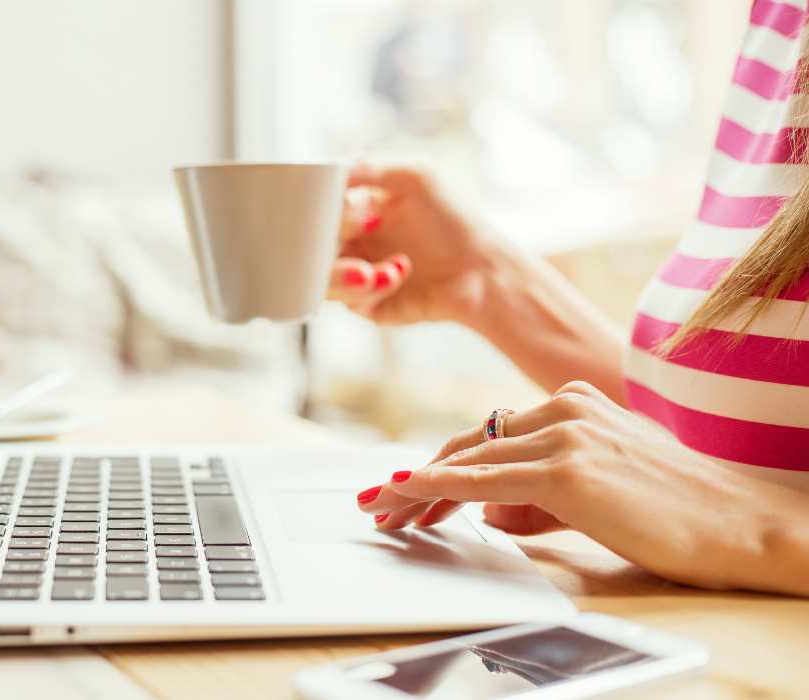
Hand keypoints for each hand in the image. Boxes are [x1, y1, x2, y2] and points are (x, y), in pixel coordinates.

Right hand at [328, 163, 494, 326]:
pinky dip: (371, 286)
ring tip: (368, 272)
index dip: (319, 209)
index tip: (348, 209)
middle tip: (365, 229)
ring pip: (319, 277)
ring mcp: (355, 272)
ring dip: (341, 274)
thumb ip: (367, 167)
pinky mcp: (366, 303)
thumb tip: (324, 172)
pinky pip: (348, 299)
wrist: (482, 271)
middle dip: (326, 242)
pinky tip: (398, 273)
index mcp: (355, 207)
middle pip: (307, 244)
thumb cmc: (454, 218)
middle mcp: (351, 239)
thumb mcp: (414, 174)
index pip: (314, 206)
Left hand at [355, 381, 808, 595]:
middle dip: (418, 477)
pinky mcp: (569, 469)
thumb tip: (493, 515)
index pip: (489, 436)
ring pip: (469, 458)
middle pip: (469, 442)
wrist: (743, 522)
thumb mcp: (598, 493)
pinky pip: (484, 478)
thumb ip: (540, 499)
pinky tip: (411, 494)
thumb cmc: (680, 512)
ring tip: (383, 509)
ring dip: (417, 487)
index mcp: (573, 405)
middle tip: (380, 501)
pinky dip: (440, 486)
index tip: (408, 488)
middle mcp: (564, 409)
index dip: (443, 465)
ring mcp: (566, 435)